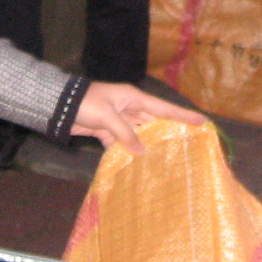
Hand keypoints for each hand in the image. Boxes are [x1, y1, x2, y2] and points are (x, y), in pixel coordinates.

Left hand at [71, 82, 203, 152]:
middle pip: (155, 122)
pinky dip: (129, 152)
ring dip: (150, 145)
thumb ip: (125, 133)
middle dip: (171, 132)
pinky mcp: (108, 131)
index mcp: (133, 98)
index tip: (203, 121)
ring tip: (168, 158)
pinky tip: (139, 163)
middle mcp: (130, 108)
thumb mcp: (107, 116)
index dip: (184, 115)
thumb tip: (141, 151)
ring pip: (140, 135)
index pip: (164, 108)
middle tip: (191, 144)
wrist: (58, 106)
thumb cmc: (85, 104)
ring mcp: (119, 120)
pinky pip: (124, 142)